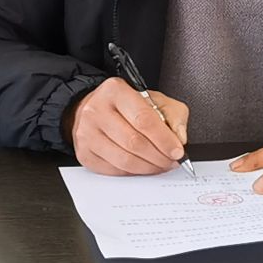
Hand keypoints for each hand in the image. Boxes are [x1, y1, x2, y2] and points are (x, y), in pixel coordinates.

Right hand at [65, 80, 189, 175]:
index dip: (164, 139)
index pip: (143, 119)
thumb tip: (179, 138)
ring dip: (148, 168)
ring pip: (124, 160)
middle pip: (134, 142)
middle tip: (171, 161)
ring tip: (160, 165)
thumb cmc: (125, 106)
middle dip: (159, 157)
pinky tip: (142, 166)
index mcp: (115, 91)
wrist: (94, 109)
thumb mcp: (154, 99)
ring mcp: (86, 133)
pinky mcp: (84, 153)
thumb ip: (173, 115)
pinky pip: (114, 170)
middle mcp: (96, 110)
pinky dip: (133, 172)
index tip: (177, 151)